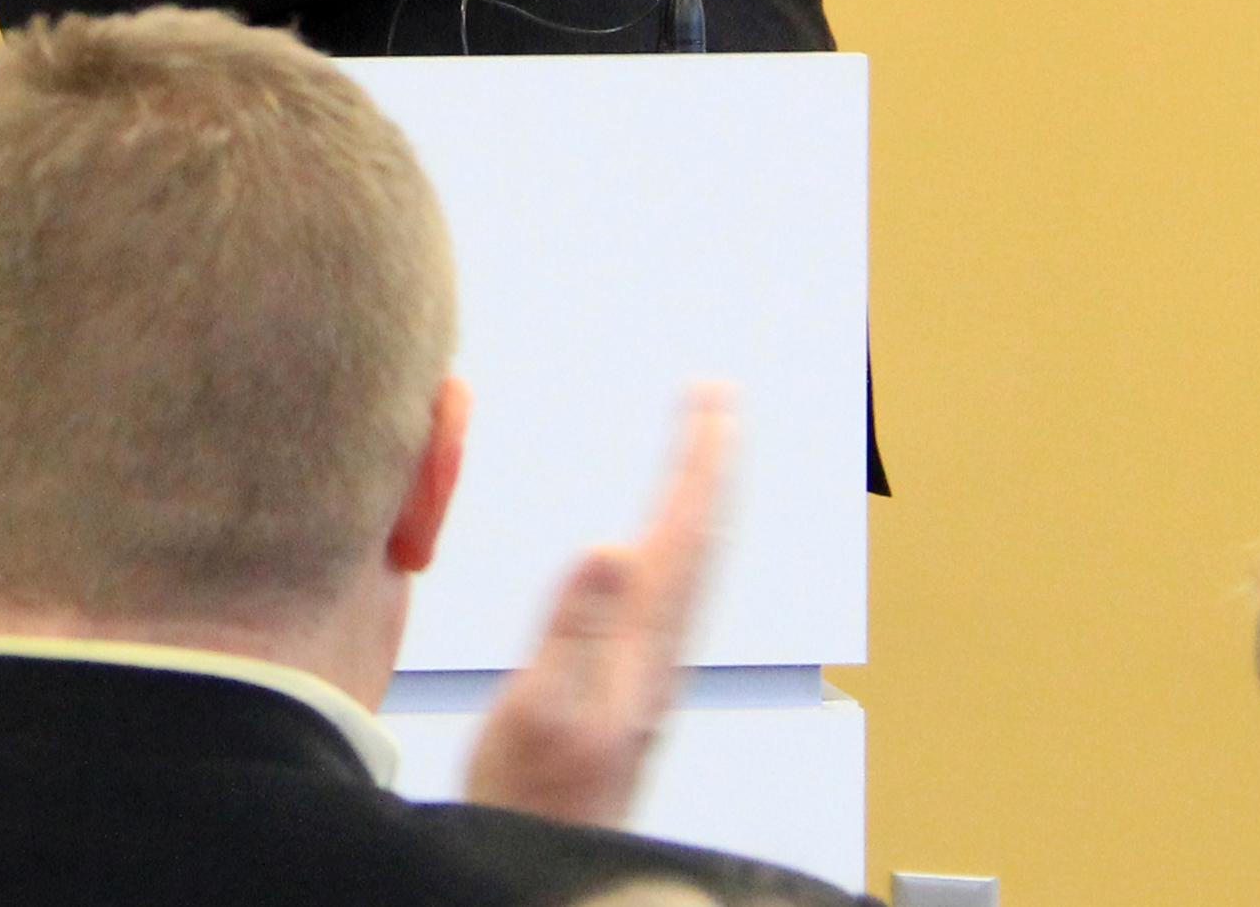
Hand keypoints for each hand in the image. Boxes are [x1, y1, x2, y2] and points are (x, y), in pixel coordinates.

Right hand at [464, 385, 734, 826]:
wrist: (550, 861)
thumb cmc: (539, 797)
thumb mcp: (545, 708)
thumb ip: (577, 630)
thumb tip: (612, 548)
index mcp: (640, 647)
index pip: (684, 535)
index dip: (701, 461)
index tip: (713, 399)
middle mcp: (656, 654)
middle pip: (701, 542)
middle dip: (711, 465)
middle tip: (720, 404)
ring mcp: (646, 672)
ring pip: (691, 567)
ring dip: (700, 502)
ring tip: (701, 453)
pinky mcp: (628, 687)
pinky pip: (668, 591)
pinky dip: (674, 544)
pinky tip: (656, 545)